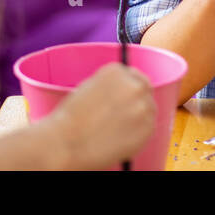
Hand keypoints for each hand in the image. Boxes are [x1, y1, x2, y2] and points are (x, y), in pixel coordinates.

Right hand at [40, 63, 156, 169]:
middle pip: (144, 88)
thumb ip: (110, 84)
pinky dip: (139, 133)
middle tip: (125, 113)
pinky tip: (121, 137)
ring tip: (117, 128)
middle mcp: (133, 85)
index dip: (129, 87)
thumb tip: (123, 88)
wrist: (65, 144)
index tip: (126, 96)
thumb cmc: (69, 120)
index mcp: (116, 70)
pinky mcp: (148, 128)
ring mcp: (143, 106)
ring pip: (148, 108)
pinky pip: (149, 127)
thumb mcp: (88, 88)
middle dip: (136, 100)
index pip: (133, 74)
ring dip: (138, 116)